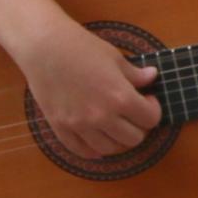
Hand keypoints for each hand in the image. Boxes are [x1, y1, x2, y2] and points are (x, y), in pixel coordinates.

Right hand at [24, 22, 159, 161]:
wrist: (43, 46)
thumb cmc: (81, 47)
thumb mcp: (115, 58)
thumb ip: (135, 74)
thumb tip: (152, 77)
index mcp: (120, 97)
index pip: (150, 119)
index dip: (153, 109)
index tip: (146, 99)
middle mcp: (101, 116)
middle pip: (133, 139)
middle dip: (139, 127)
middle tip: (132, 113)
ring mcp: (79, 124)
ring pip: (109, 148)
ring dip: (117, 139)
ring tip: (115, 125)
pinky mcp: (59, 127)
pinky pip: (81, 150)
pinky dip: (93, 149)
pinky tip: (97, 138)